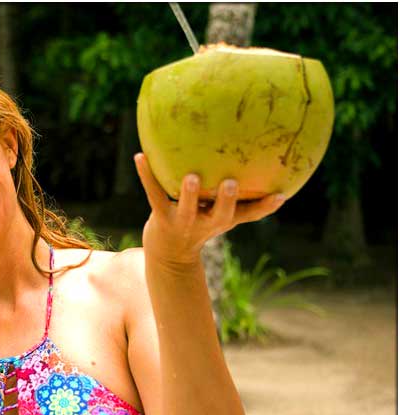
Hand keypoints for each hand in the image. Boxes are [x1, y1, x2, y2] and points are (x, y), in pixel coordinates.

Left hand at [134, 152, 285, 266]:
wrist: (168, 253)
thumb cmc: (201, 226)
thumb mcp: (224, 216)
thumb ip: (245, 201)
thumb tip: (275, 177)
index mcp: (222, 220)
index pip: (247, 214)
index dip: (264, 207)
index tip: (279, 195)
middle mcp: (205, 223)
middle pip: (219, 215)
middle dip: (226, 201)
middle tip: (231, 184)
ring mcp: (182, 221)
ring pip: (187, 208)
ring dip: (190, 194)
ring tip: (191, 177)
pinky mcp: (161, 216)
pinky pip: (154, 193)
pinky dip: (147, 174)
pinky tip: (140, 156)